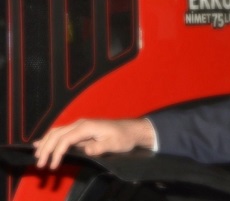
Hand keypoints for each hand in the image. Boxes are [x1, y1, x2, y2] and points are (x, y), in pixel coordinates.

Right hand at [33, 118, 154, 169]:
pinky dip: (49, 138)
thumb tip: (86, 150)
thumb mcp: (114, 144)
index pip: (65, 139)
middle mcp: (80, 124)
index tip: (53, 166)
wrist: (131, 130)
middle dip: (46, 149)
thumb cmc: (123, 137)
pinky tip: (40, 143)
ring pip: (56, 132)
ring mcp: (79, 126)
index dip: (57, 152)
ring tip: (37, 156)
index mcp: (87, 127)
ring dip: (45, 143)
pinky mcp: (80, 130)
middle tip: (40, 164)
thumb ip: (99, 147)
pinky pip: (61, 133)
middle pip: (57, 135)